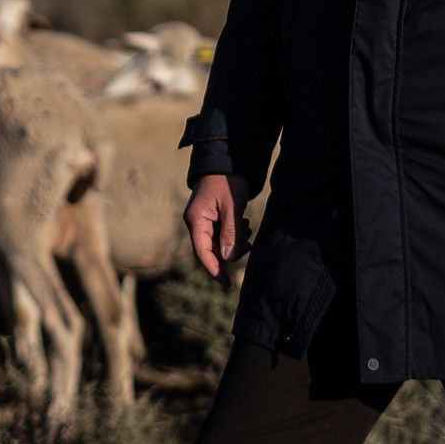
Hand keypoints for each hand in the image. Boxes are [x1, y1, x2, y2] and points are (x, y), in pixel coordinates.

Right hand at [185, 173, 251, 287]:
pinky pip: (221, 234)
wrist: (226, 160)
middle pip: (212, 250)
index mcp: (196, 220)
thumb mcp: (232, 206)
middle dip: (231, 250)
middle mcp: (196, 222)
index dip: (214, 269)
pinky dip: (233, 233)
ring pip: (218, 243)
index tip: (226, 284)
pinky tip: (243, 223)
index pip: (202, 252)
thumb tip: (228, 258)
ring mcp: (203, 220)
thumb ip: (230, 232)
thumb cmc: (227, 180)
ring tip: (247, 225)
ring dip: (234, 241)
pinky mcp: (211, 217)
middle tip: (248, 239)